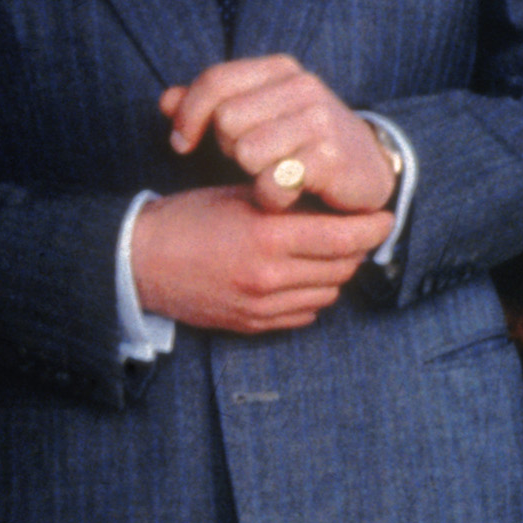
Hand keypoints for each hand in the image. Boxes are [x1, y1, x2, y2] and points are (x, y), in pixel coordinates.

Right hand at [132, 182, 395, 331]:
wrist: (138, 262)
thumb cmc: (187, 219)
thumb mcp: (238, 197)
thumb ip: (286, 205)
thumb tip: (333, 206)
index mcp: (268, 236)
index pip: (344, 238)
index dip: (372, 228)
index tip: (384, 219)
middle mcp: (269, 276)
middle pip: (342, 268)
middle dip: (357, 249)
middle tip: (358, 232)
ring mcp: (261, 306)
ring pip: (327, 293)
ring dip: (335, 273)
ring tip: (328, 252)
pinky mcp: (252, 324)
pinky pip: (304, 314)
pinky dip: (312, 296)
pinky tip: (302, 276)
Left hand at [162, 58, 397, 216]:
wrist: (368, 169)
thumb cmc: (301, 142)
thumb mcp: (256, 116)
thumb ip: (208, 106)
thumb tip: (164, 100)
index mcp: (280, 69)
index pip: (215, 81)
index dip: (188, 116)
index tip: (181, 144)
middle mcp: (302, 86)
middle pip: (226, 120)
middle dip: (228, 149)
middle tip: (253, 160)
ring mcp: (320, 120)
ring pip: (246, 151)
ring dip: (251, 175)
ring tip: (273, 176)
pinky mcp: (331, 158)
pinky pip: (272, 182)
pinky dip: (271, 198)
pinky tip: (288, 196)